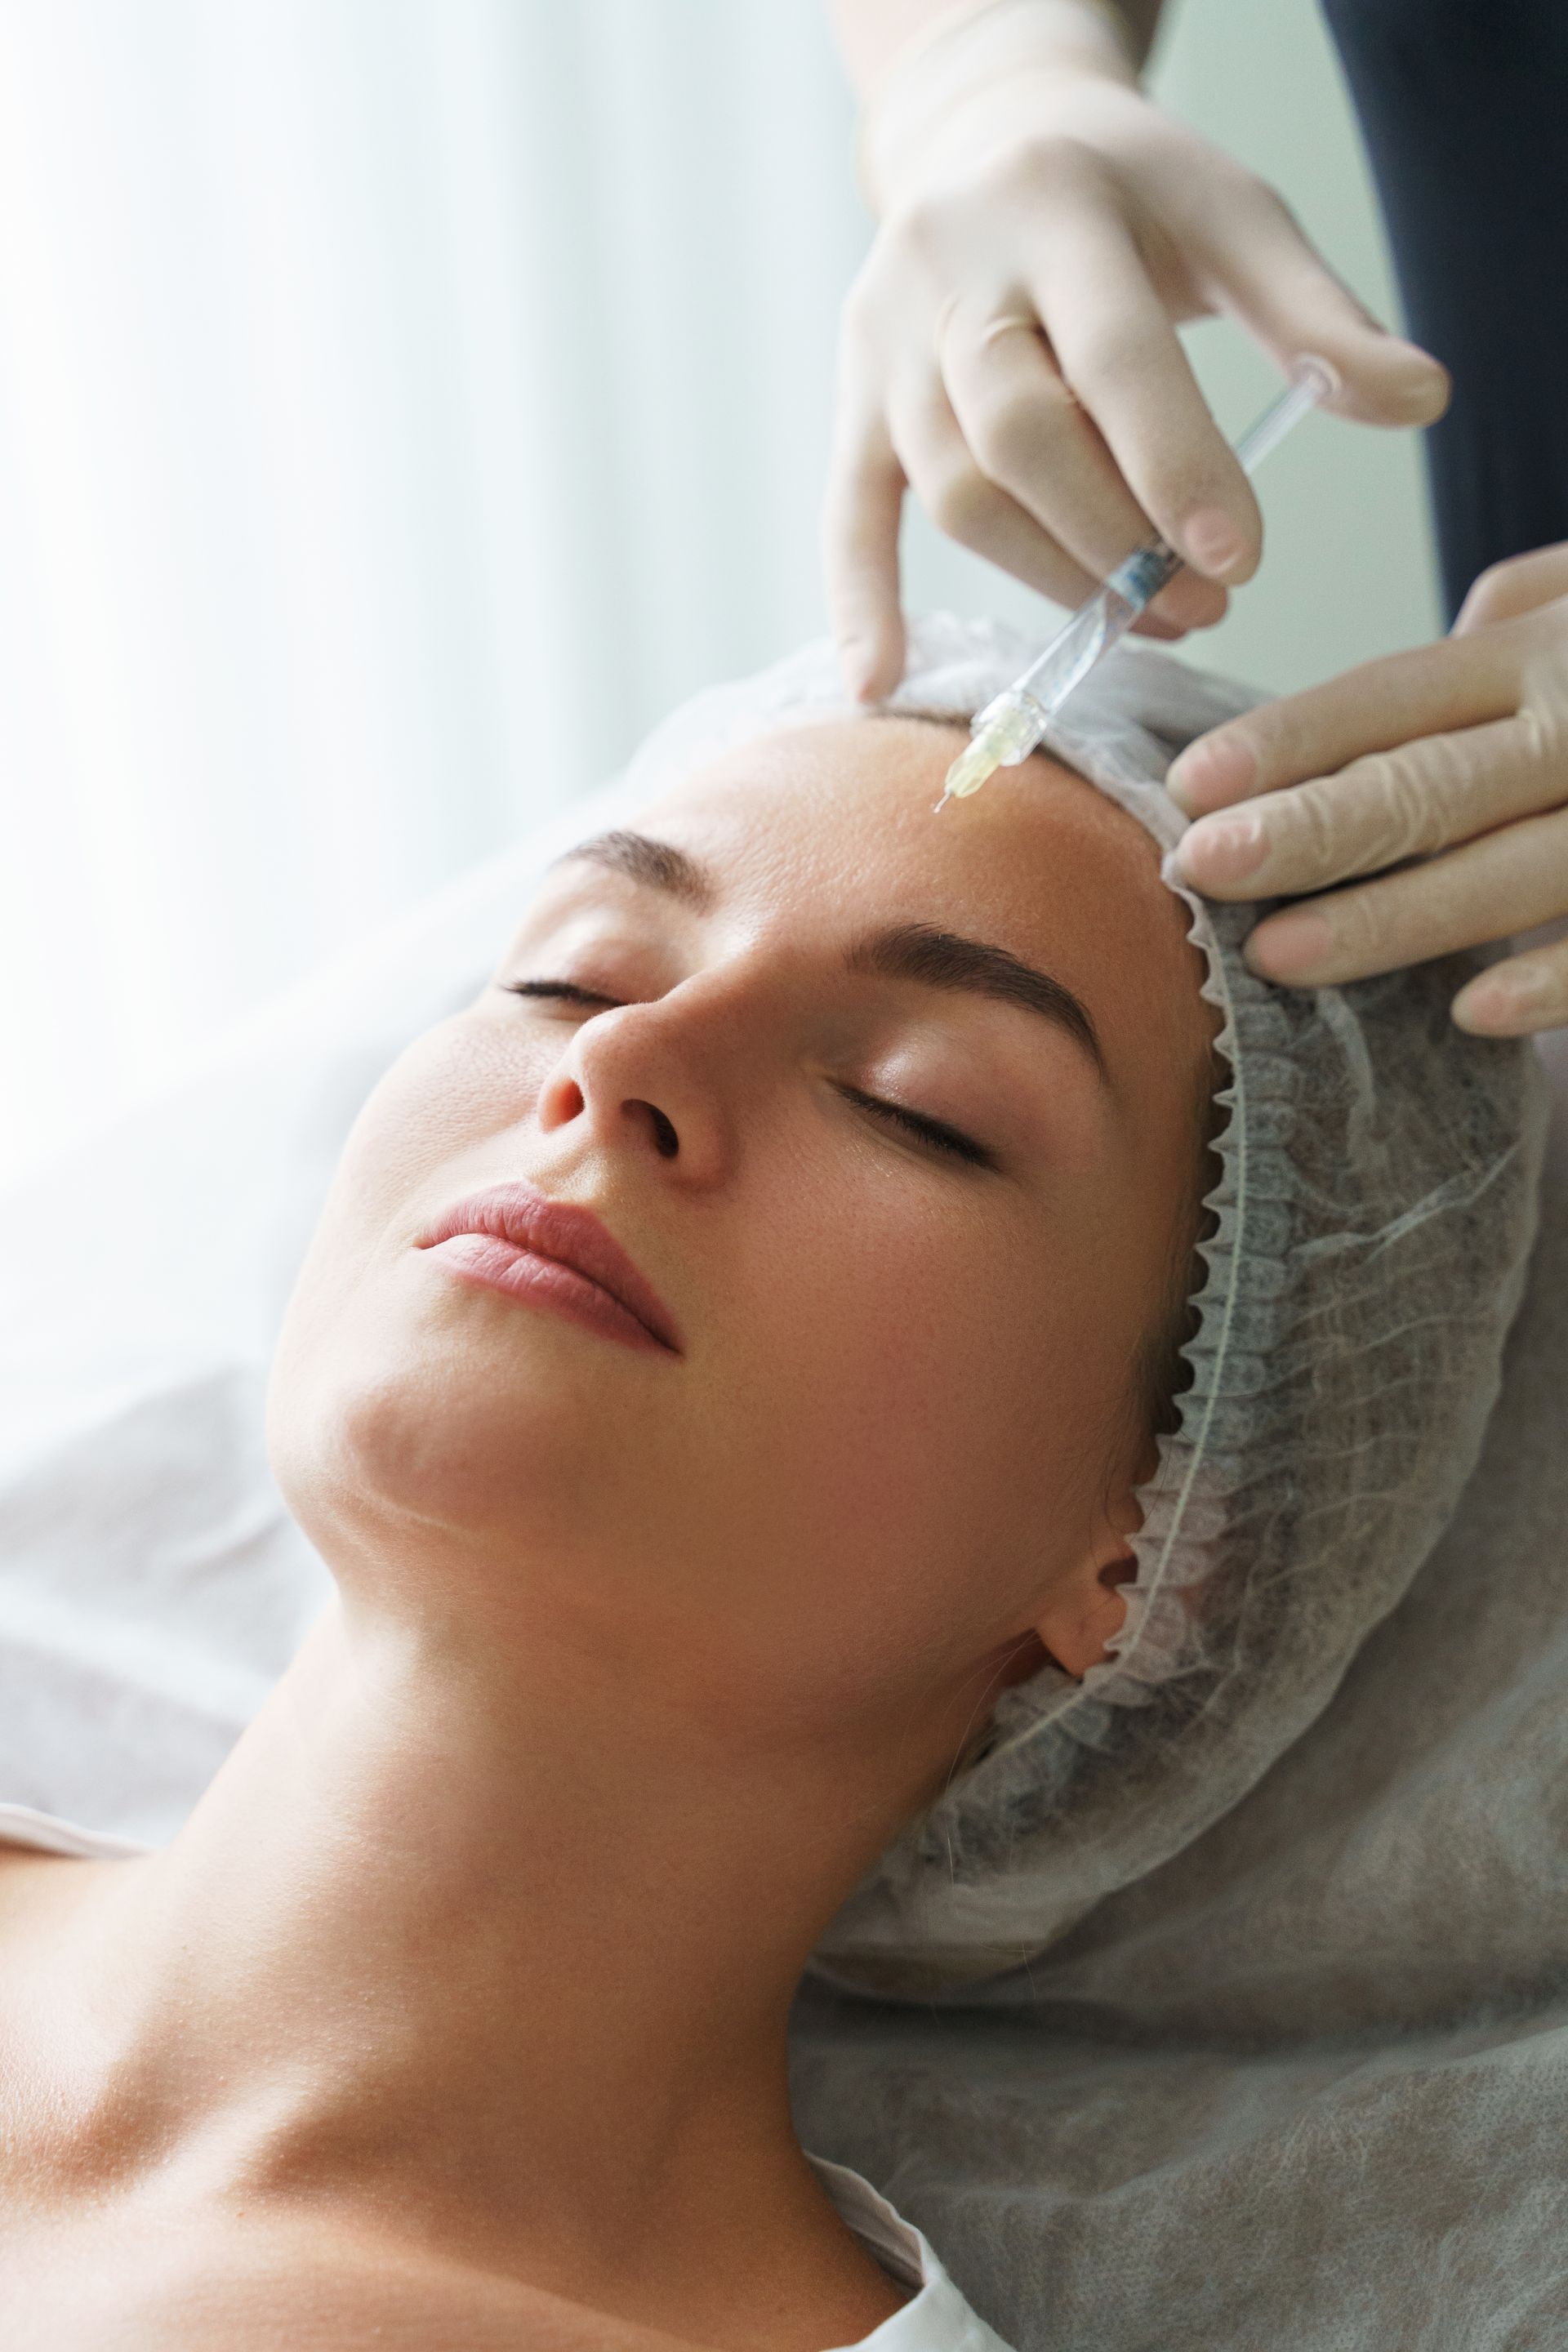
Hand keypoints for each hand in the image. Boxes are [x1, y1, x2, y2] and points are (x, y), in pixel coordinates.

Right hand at [826, 0, 1447, 700]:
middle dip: (1114, 540)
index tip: (1236, 561)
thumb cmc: (1132, 196)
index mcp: (1057, 204)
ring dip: (1050, 578)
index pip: (1112, 354)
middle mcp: (953, 267)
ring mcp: (887, 338)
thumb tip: (1418, 399)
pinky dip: (859, 601)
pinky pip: (849, 509)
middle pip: (1017, 436)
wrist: (989, 134)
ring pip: (954, 491)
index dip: (1172, 465)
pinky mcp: (855, 397)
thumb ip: (1317, 315)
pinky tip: (878, 684)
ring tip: (1142, 619)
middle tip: (1201, 605)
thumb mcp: (1235, 216)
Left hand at [1169, 542, 1567, 1035]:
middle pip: (1429, 781)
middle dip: (1309, 830)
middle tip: (1203, 870)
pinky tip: (1474, 1012)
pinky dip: (1558, 975)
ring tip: (1281, 955)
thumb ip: (1526, 613)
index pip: (1392, 696)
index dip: (1289, 741)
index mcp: (1551, 648)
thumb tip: (1443, 639)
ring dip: (1394, 919)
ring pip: (1510, 870)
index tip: (1192, 787)